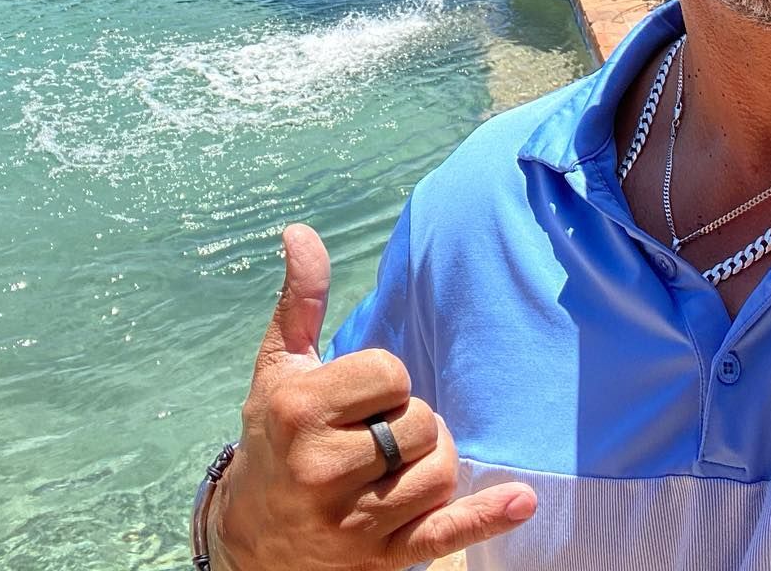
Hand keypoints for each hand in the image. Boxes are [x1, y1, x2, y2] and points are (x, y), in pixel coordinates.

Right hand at [209, 223, 536, 569]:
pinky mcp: (381, 560)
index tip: (357, 397)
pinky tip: (522, 499)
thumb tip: (301, 232)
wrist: (248, 537)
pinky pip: (445, 534)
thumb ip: (302, 300)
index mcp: (302, 412)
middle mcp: (323, 469)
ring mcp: (354, 522)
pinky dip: (486, 517)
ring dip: (430, 462)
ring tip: (396, 462)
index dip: (385, 379)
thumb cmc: (274, 434)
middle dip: (408, 421)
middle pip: (422, 422)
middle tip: (373, 431)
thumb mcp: (280, 366)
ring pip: (439, 472)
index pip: (392, 373)